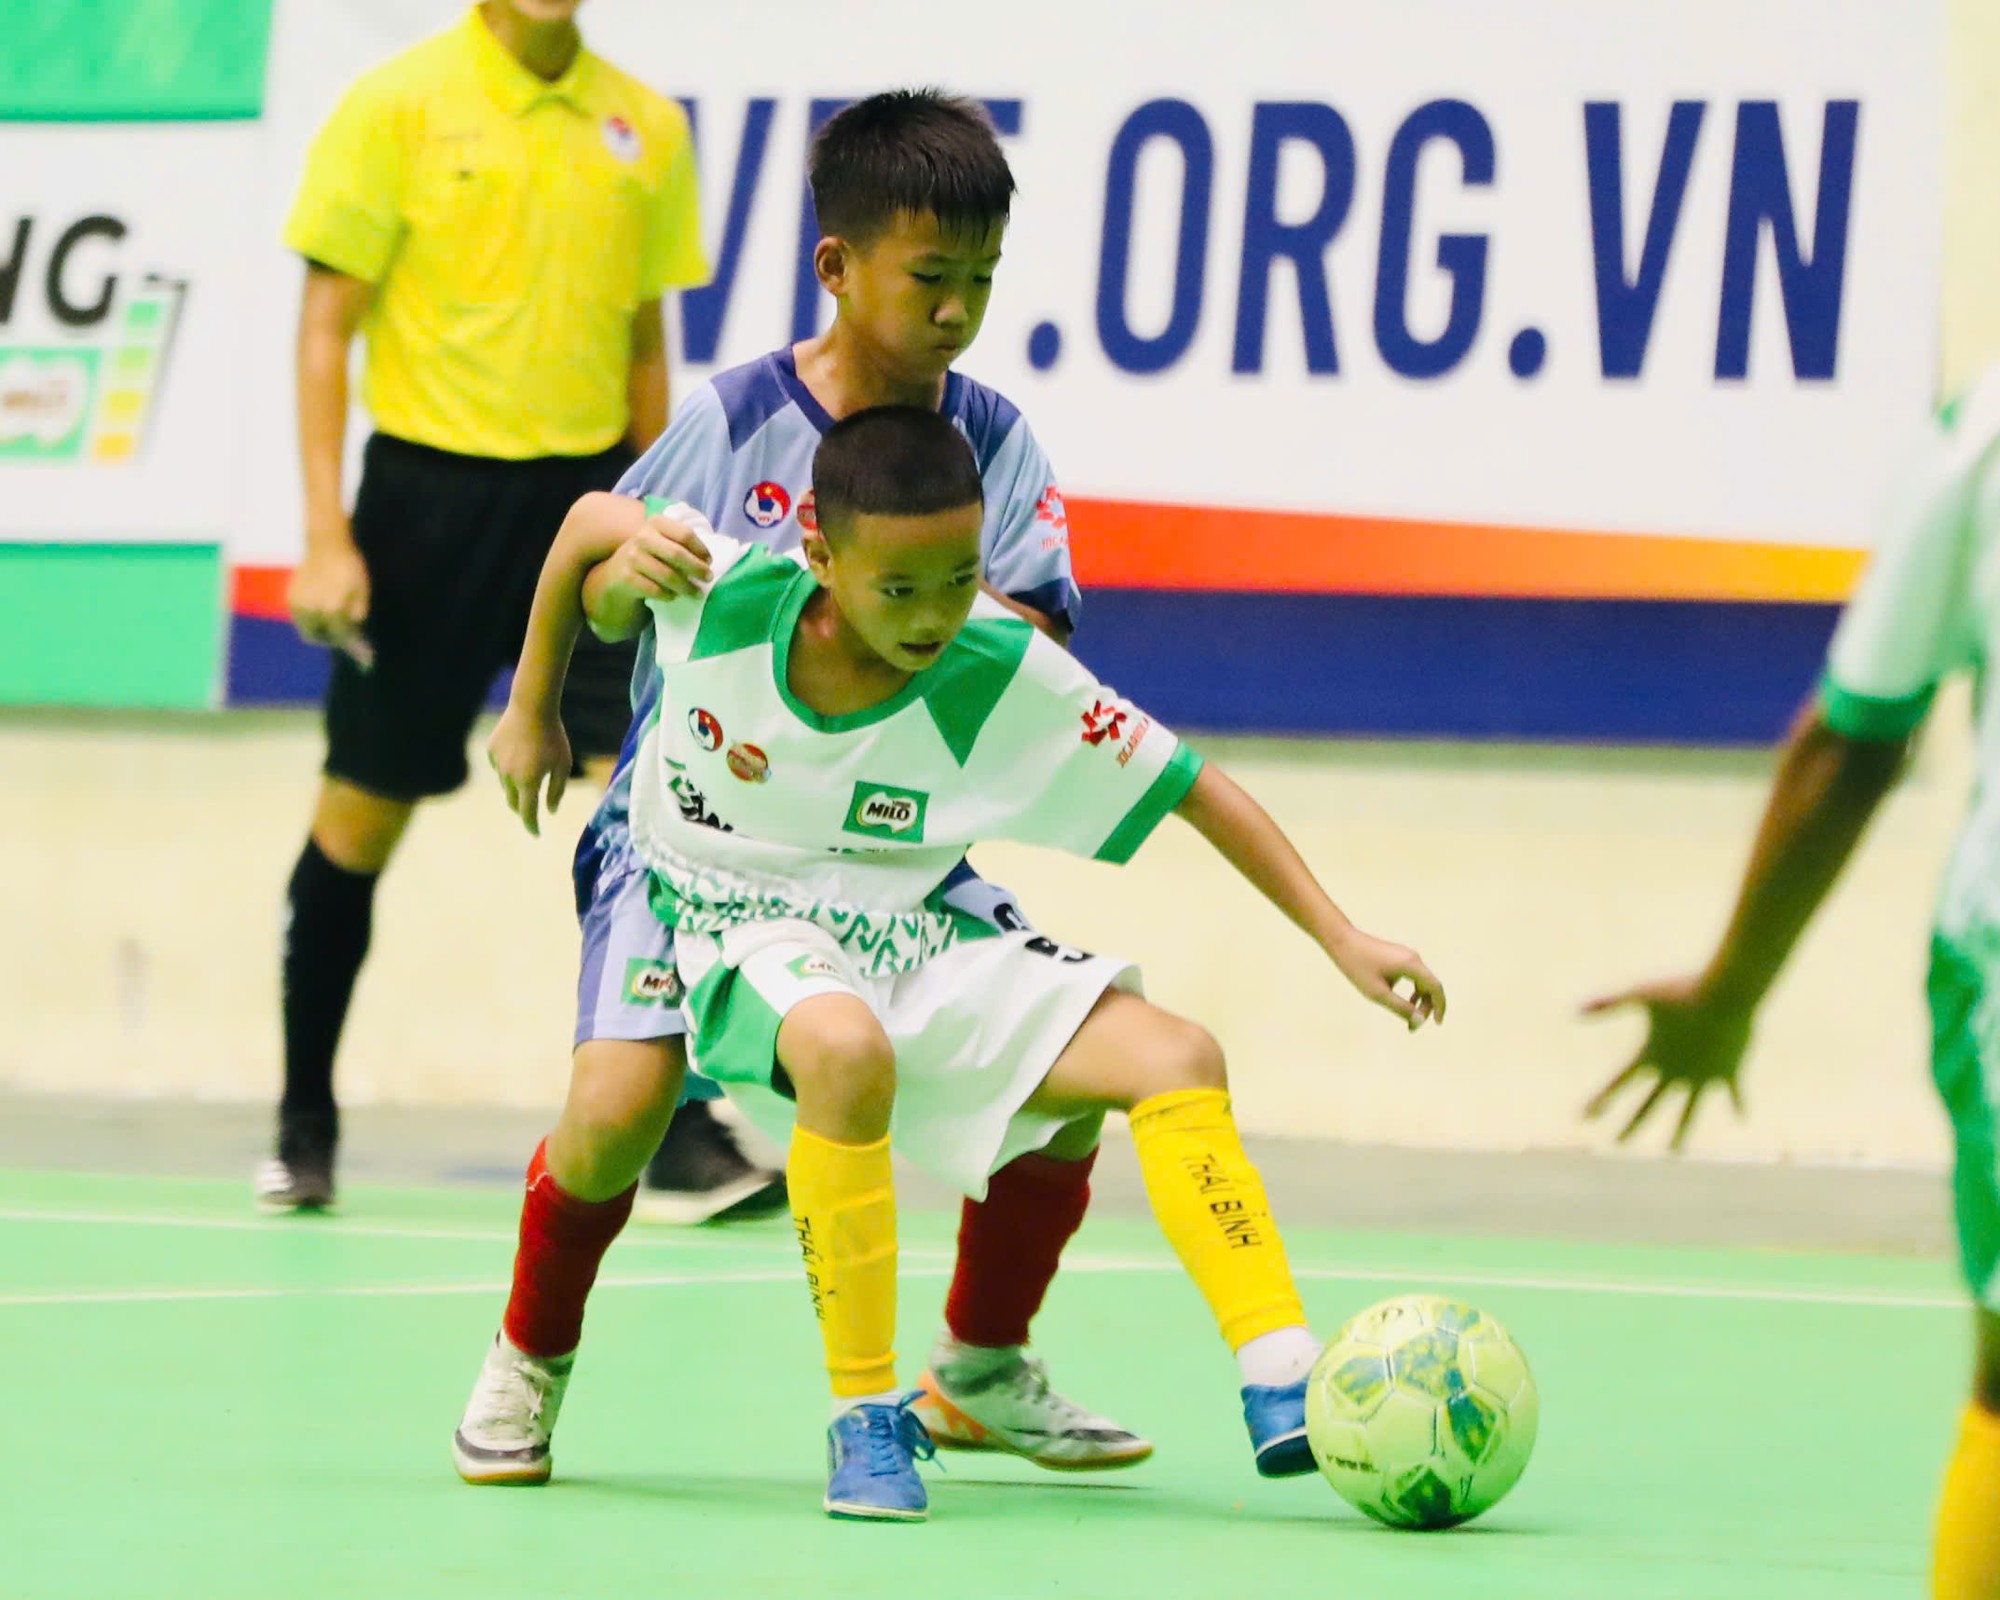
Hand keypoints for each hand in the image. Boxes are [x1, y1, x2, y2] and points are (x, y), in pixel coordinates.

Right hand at [288, 527, 373, 669]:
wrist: (325, 544)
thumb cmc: (349, 566)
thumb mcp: (363, 590)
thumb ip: (358, 612)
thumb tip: (354, 628)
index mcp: (332, 609)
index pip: (342, 637)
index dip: (355, 649)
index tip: (365, 658)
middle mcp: (312, 610)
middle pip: (319, 638)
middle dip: (332, 640)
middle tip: (345, 636)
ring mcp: (298, 604)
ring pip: (306, 630)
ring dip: (319, 632)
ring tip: (332, 624)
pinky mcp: (290, 598)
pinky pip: (299, 619)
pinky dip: (309, 621)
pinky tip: (321, 612)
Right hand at [487, 702, 570, 836]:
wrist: (532, 706)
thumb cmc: (553, 736)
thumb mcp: (563, 764)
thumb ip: (557, 790)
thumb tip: (550, 811)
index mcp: (528, 781)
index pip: (527, 812)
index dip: (531, 825)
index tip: (536, 833)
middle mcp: (508, 776)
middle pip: (512, 801)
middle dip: (521, 808)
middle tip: (530, 811)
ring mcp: (497, 763)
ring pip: (505, 784)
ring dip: (515, 787)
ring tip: (528, 775)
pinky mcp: (491, 750)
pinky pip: (499, 767)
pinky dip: (508, 768)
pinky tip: (517, 757)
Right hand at [597, 506, 713, 608]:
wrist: (616, 573)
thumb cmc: (649, 555)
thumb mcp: (661, 540)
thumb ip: (680, 543)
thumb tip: (707, 561)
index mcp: (655, 523)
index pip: (685, 534)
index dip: (701, 549)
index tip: (709, 561)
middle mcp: (642, 536)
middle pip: (677, 554)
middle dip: (697, 569)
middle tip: (709, 578)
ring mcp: (632, 557)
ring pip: (668, 575)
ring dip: (686, 587)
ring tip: (696, 593)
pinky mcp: (627, 577)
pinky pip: (656, 590)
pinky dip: (669, 595)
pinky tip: (673, 596)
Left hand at [1328, 929, 1445, 1030]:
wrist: (1342, 941)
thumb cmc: (1357, 967)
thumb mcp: (1378, 993)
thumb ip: (1401, 1008)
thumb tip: (1420, 1021)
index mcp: (1412, 964)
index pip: (1436, 987)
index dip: (1440, 1006)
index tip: (1437, 1024)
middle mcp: (1413, 958)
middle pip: (1430, 985)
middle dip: (1426, 1007)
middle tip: (1413, 1026)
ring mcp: (1407, 955)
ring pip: (1423, 981)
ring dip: (1421, 1000)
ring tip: (1411, 1018)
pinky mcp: (1400, 956)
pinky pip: (1415, 976)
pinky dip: (1414, 991)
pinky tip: (1407, 1001)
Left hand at [1582, 975, 1752, 1148]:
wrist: (1726, 995)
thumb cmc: (1682, 991)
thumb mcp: (1641, 993)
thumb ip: (1609, 1003)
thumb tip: (1572, 1011)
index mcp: (1651, 1057)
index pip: (1618, 1084)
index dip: (1600, 1100)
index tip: (1584, 1116)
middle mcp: (1675, 1074)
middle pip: (1649, 1107)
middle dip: (1632, 1126)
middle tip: (1619, 1143)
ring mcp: (1703, 1077)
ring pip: (1689, 1113)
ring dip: (1680, 1132)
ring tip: (1674, 1151)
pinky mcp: (1729, 1073)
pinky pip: (1733, 1093)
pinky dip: (1737, 1103)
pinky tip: (1741, 1117)